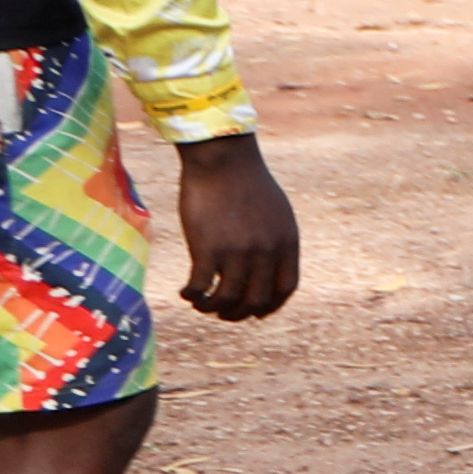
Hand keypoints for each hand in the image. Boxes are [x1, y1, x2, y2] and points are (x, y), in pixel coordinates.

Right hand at [172, 138, 301, 321]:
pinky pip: (200, 288)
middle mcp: (266, 252)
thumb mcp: (276, 212)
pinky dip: (192, 296)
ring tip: (201, 304)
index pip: (285, 290)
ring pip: (226, 301)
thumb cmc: (246, 182)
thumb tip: (268, 266)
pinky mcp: (208, 248)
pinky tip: (185, 293)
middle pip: (255, 301)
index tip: (254, 311)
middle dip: (238, 313)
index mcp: (286, 243)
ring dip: (212, 309)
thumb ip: (276, 241)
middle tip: (222, 312)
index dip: (269, 306)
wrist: (223, 159)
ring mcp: (238, 252)